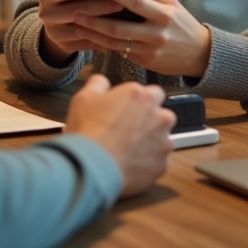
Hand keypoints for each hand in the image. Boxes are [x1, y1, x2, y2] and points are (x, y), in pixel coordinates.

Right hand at [36, 0, 128, 65]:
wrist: (58, 21)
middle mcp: (46, 14)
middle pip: (73, 11)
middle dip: (98, 7)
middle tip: (119, 3)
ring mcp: (54, 32)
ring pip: (81, 29)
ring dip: (103, 25)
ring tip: (122, 20)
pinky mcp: (64, 46)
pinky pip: (85, 44)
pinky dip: (102, 40)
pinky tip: (118, 35)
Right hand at [65, 74, 174, 197]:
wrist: (91, 166)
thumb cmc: (88, 131)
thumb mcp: (84, 98)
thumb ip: (98, 84)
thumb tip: (102, 82)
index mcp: (142, 96)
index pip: (154, 92)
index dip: (142, 101)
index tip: (131, 109)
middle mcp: (159, 116)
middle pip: (162, 116)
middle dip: (150, 122)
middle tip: (129, 130)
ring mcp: (163, 142)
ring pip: (162, 139)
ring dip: (150, 142)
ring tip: (128, 149)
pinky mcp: (162, 164)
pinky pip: (158, 161)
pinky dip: (148, 163)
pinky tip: (130, 163)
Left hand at [71, 0, 212, 78]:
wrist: (200, 54)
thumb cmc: (183, 24)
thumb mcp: (172, 3)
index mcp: (164, 14)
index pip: (135, 1)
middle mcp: (156, 34)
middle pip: (119, 27)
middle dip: (94, 19)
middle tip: (76, 11)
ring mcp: (150, 51)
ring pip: (116, 43)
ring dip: (94, 34)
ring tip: (77, 25)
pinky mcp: (146, 63)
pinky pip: (121, 52)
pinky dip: (104, 45)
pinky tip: (91, 38)